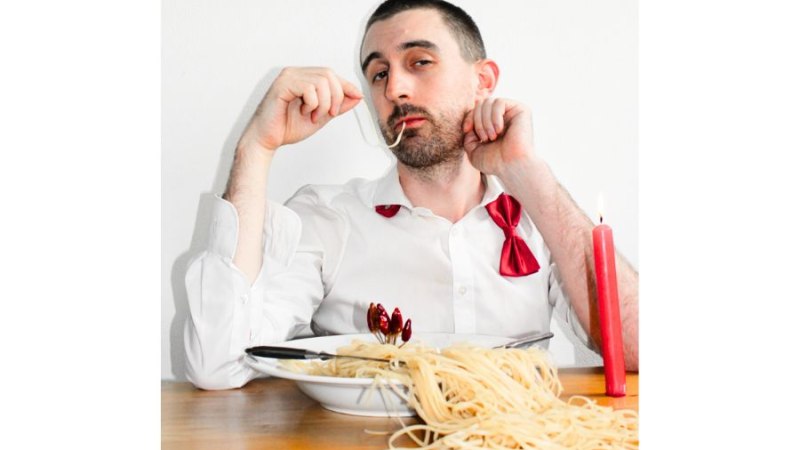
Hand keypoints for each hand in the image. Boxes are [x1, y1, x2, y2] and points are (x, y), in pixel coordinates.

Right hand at [239, 67, 362, 152]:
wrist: (267, 139)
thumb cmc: (288, 127)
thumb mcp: (321, 116)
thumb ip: (337, 106)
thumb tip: (357, 96)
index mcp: (304, 78)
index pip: (331, 75)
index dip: (346, 85)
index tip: (358, 97)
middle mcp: (296, 73)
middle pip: (329, 74)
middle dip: (336, 96)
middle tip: (330, 114)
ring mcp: (288, 77)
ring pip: (321, 81)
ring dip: (323, 103)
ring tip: (313, 116)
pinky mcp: (282, 85)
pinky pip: (308, 88)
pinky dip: (312, 103)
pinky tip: (304, 112)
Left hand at [462, 98, 534, 175]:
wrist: (511, 167)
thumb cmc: (495, 163)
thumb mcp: (473, 150)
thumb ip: (468, 136)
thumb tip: (470, 123)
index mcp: (493, 124)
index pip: (476, 110)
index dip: (468, 117)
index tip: (466, 130)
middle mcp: (504, 116)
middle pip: (481, 104)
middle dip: (477, 120)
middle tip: (484, 138)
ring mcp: (512, 112)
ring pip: (488, 102)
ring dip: (485, 121)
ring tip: (491, 137)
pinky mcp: (521, 110)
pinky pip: (499, 103)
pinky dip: (494, 117)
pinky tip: (499, 131)